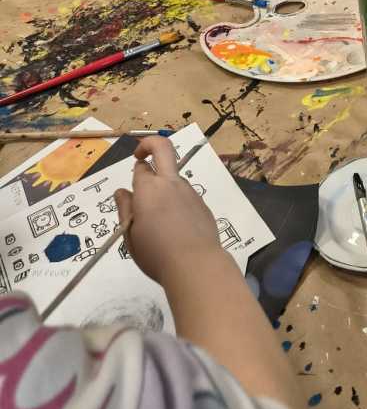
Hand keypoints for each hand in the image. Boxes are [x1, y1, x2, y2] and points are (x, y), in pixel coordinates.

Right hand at [114, 136, 222, 286]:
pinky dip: (177, 204)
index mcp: (149, 189)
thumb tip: (121, 192)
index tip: (132, 188)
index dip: (135, 173)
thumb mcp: (130, 235)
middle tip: (140, 156)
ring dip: (164, 187)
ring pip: (174, 178)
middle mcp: (170, 183)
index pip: (140, 168)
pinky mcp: (202, 204)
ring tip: (159, 221)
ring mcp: (189, 192)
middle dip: (149, 144)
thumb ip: (125, 210)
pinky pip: (185, 196)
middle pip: (163, 148)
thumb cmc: (156, 253)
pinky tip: (175, 229)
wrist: (195, 263)